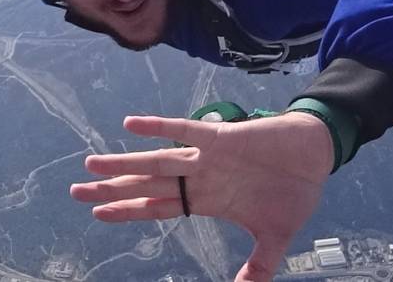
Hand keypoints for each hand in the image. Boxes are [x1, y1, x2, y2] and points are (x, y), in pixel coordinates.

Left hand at [72, 112, 331, 281]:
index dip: (128, 210)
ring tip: (91, 165)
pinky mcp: (222, 138)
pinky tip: (131, 125)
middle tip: (75, 192)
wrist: (317, 156)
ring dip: (124, 163)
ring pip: (157, 162)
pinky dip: (159, 128)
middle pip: (147, 185)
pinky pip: (185, 131)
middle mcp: (200, 178)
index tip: (97, 213)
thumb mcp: (275, 239)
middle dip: (113, 189)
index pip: (158, 207)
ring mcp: (208, 158)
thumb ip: (258, 267)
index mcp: (208, 200)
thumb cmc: (295, 192)